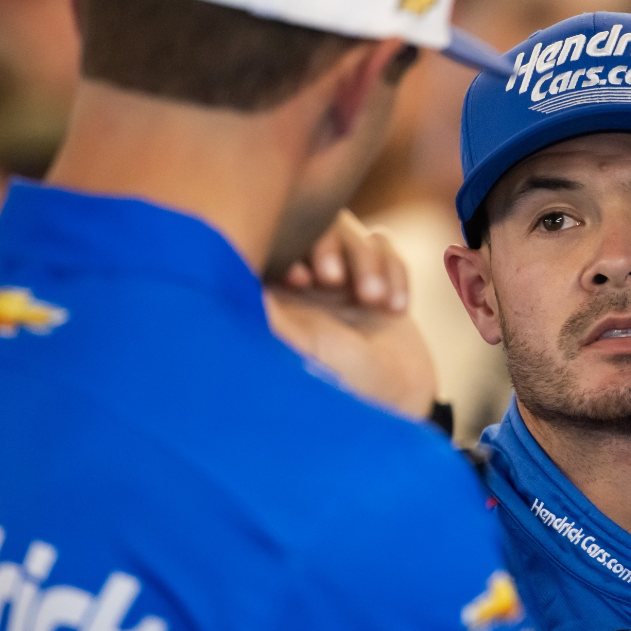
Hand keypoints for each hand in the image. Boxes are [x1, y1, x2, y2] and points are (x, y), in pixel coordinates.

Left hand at [265, 211, 437, 418]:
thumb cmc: (341, 384)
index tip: (301, 282)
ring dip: (369, 261)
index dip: (293, 245)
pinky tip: (395, 308)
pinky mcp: (378, 282)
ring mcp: (343, 281)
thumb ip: (267, 308)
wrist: (399, 406)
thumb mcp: (298, 348)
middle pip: (319, 224)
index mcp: (275, 295)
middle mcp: (305, 282)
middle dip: (334, 245)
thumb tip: (231, 266)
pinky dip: (394, 271)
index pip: (275, 237)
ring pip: (355, 233)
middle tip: (335, 281)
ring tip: (373, 301)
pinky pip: (386, 247)